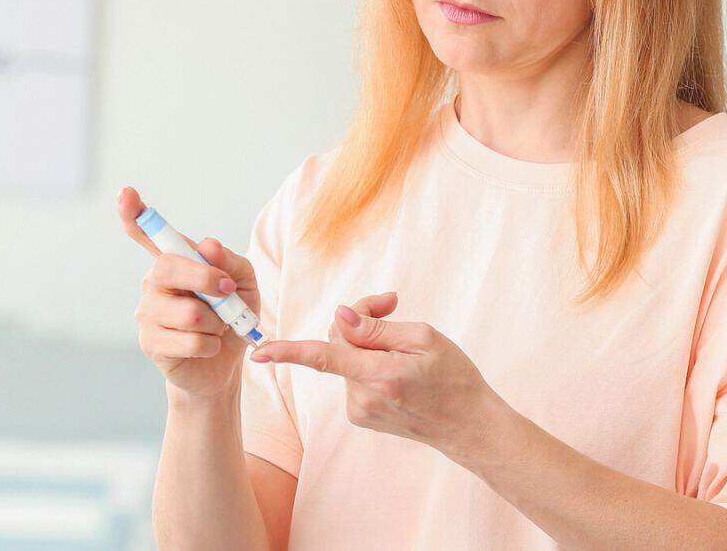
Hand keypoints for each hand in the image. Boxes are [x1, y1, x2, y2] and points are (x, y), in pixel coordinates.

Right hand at [118, 185, 261, 402]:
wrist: (224, 364)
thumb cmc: (232, 316)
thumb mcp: (244, 284)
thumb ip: (231, 262)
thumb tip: (208, 246)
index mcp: (175, 261)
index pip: (147, 232)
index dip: (134, 214)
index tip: (126, 193)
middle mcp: (154, 281)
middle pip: (168, 268)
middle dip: (205, 279)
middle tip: (227, 291)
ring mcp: (148, 312)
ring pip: (188, 312)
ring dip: (217, 322)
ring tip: (218, 327)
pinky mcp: (150, 342)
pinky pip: (190, 341)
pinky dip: (211, 344)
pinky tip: (208, 345)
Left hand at [250, 295, 495, 454]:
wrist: (467, 424)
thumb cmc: (453, 377)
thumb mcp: (424, 339)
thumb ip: (377, 328)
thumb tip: (340, 318)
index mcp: (381, 376)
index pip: (325, 357)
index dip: (289, 352)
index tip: (259, 352)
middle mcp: (364, 397)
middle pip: (339, 344)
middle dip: (358, 320)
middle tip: (391, 303)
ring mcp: (360, 411)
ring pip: (346, 360)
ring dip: (366, 344)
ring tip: (403, 346)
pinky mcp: (361, 416)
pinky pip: (354, 376)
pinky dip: (369, 365)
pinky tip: (397, 372)